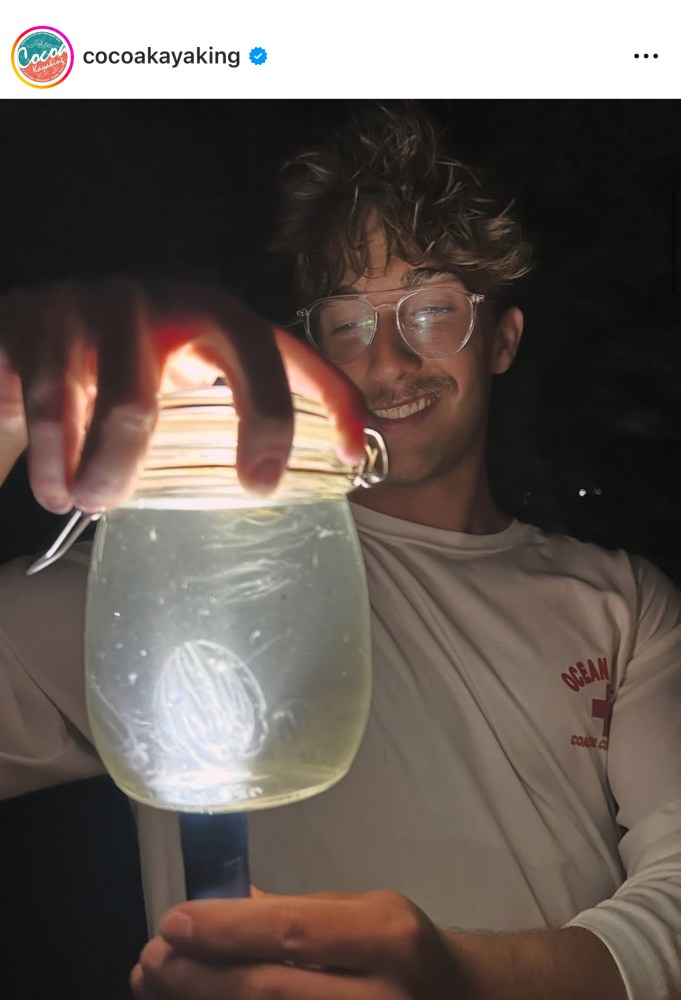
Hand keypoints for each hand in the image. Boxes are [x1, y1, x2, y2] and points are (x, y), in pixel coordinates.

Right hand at [0, 279, 366, 511]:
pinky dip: (54, 465)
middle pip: (242, 350)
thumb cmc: (106, 381)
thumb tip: (283, 478)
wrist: (9, 352)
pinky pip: (57, 405)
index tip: (354, 452)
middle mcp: (167, 295)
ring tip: (94, 502)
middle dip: (263, 422)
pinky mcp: (37, 316)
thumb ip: (220, 420)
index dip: (333, 396)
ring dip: (114, 472)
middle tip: (259, 487)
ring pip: (132, 404)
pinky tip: (52, 490)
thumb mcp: (172, 394)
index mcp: (209, 316)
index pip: (287, 350)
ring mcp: (102, 299)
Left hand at [131, 890, 461, 999]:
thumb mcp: (362, 910)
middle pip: (267, 993)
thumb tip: (216, 909)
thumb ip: (295, 913)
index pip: (291, 934)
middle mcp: (379, 997)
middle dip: (197, 977)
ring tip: (157, 985)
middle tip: (151, 959)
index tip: (172, 921)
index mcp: (386, 936)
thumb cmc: (402, 948)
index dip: (225, 930)